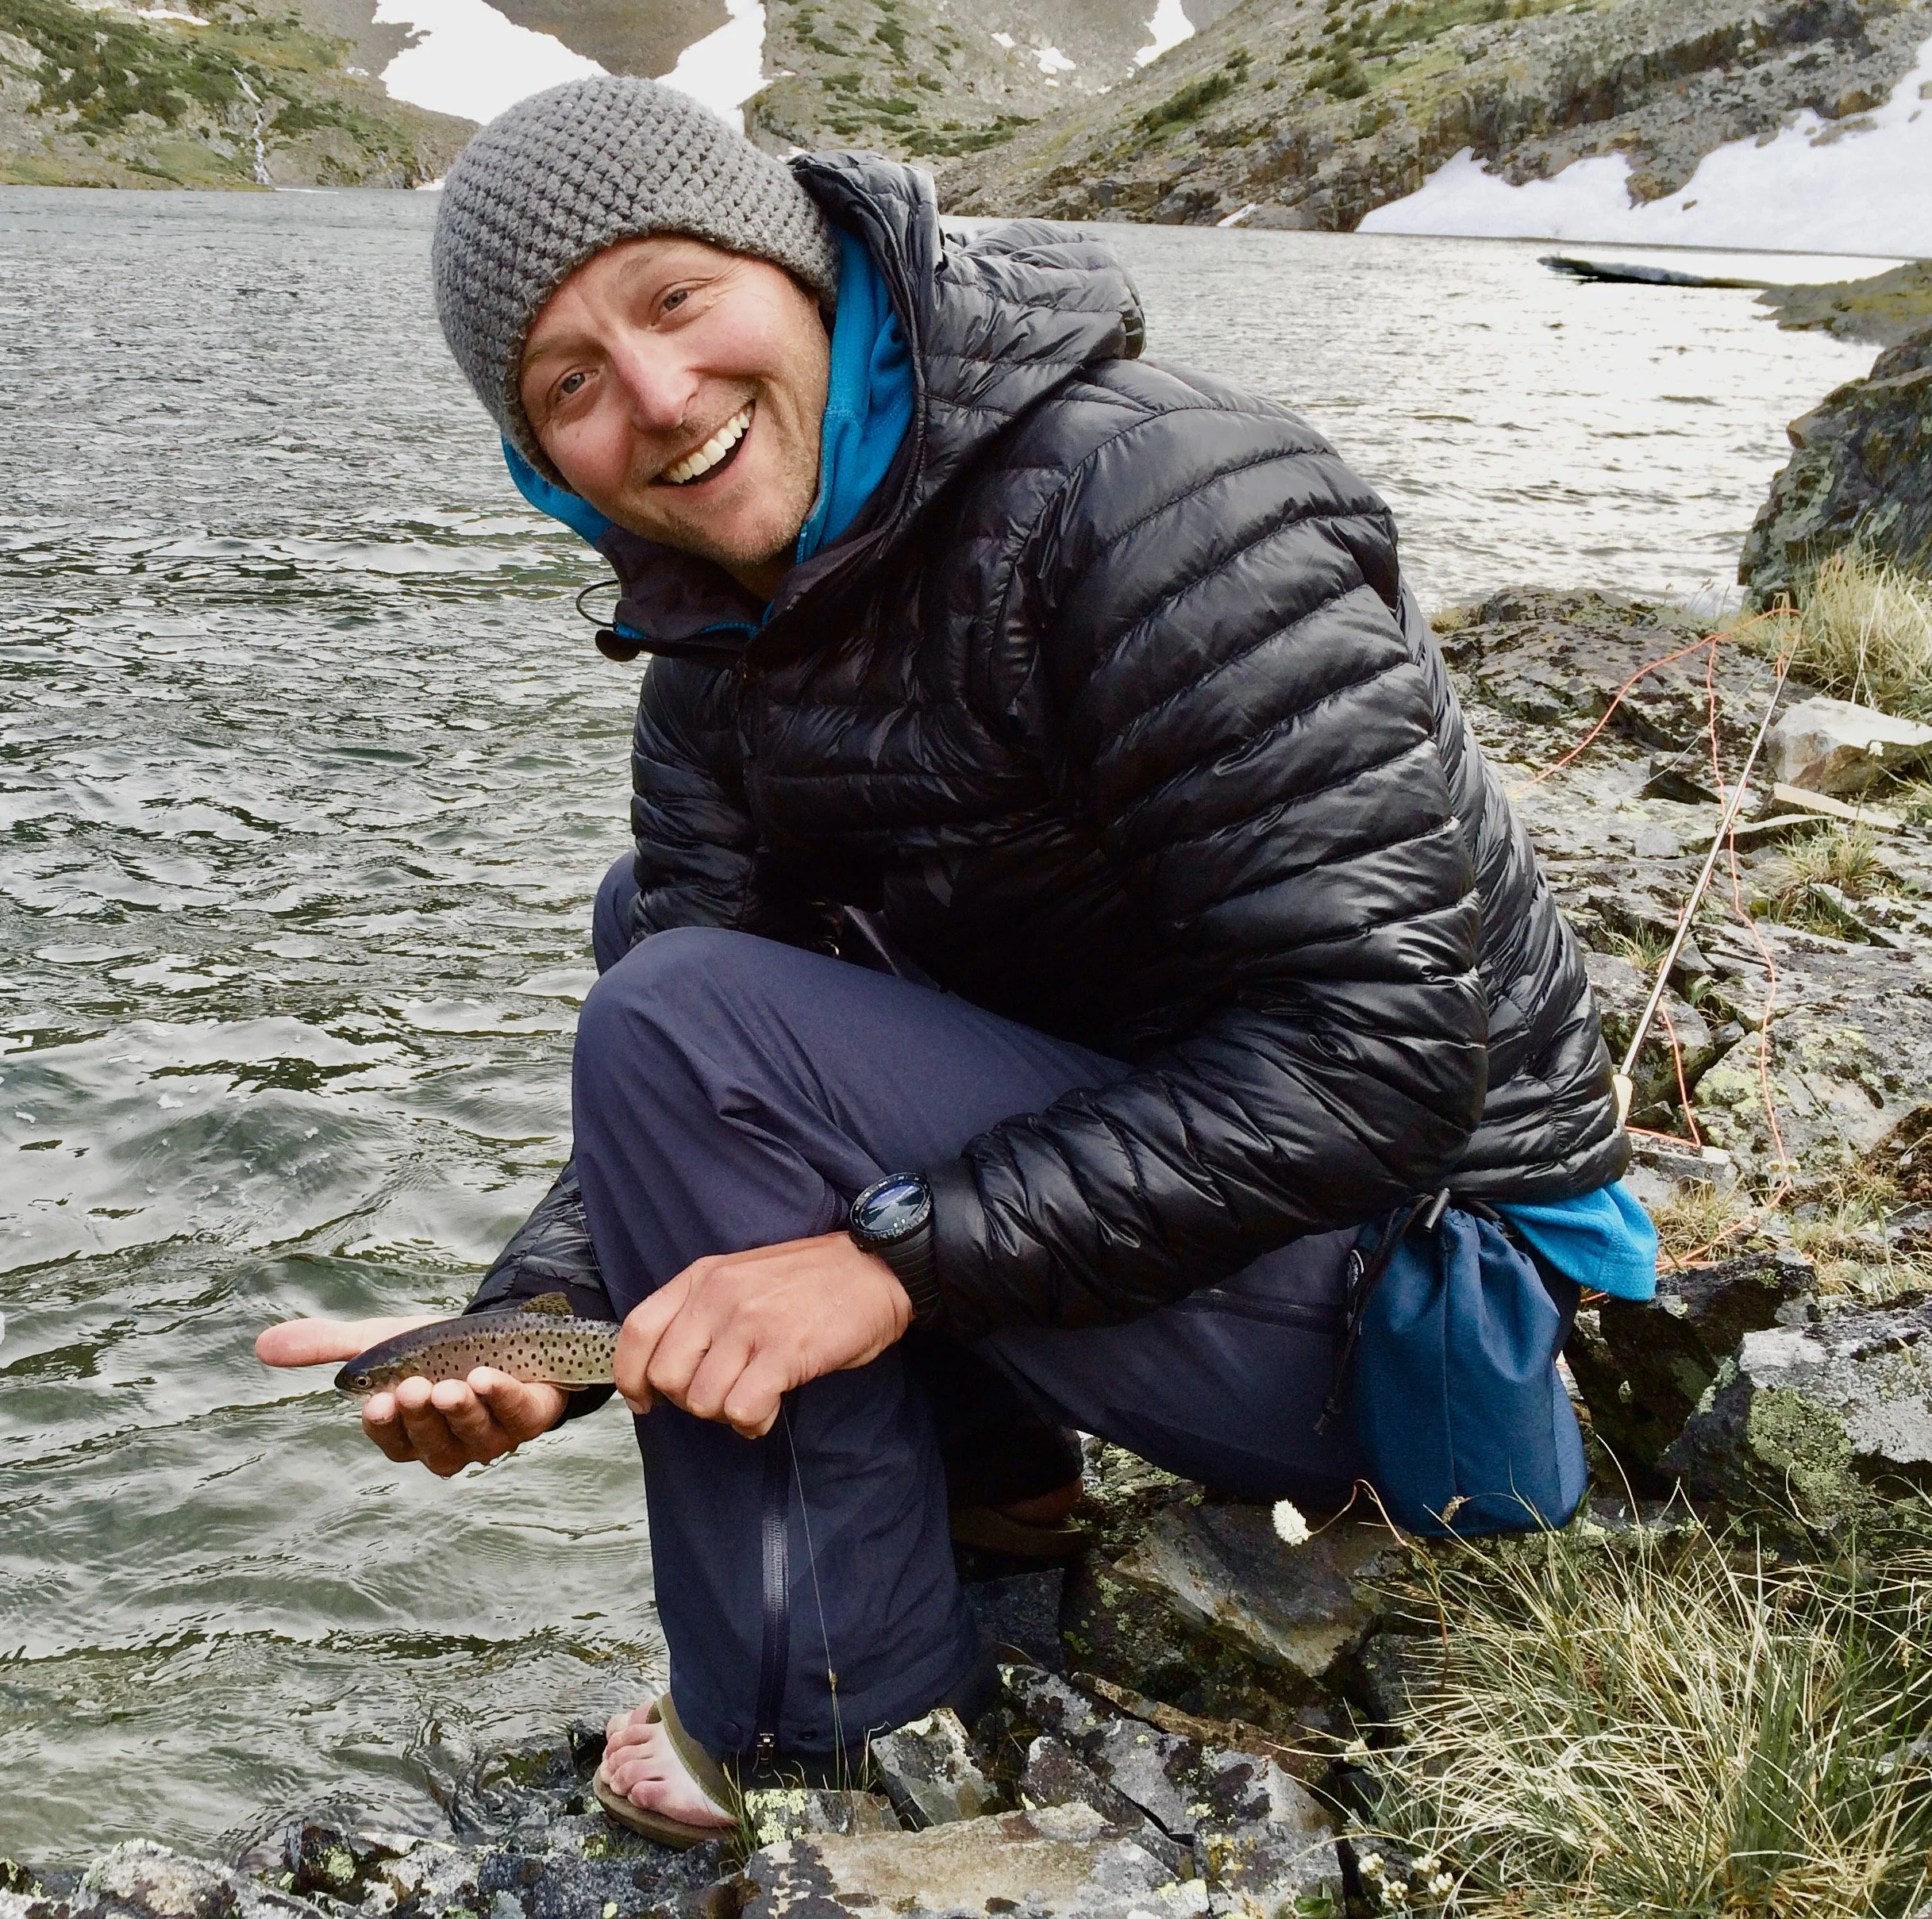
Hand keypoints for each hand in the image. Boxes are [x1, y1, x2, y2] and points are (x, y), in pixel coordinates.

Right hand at [256, 1314, 567, 1476]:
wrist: (504, 1328)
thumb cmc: (437, 1347)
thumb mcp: (382, 1342)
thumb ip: (327, 1346)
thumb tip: (261, 1345)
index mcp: (412, 1433)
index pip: (393, 1443)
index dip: (384, 1428)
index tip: (374, 1403)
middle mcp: (452, 1442)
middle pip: (433, 1445)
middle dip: (421, 1419)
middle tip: (411, 1388)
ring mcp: (494, 1434)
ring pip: (476, 1437)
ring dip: (461, 1412)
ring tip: (450, 1387)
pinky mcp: (531, 1416)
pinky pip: (518, 1415)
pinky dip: (504, 1399)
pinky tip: (490, 1377)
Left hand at [614, 1232, 911, 1438]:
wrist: (877, 1268)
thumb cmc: (812, 1281)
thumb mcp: (741, 1276)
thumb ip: (701, 1310)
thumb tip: (667, 1368)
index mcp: (702, 1277)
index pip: (637, 1331)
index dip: (631, 1376)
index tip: (646, 1401)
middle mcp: (718, 1296)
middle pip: (667, 1376)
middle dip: (690, 1401)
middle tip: (724, 1395)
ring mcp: (750, 1323)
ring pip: (702, 1400)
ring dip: (727, 1413)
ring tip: (755, 1398)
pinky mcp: (784, 1350)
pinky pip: (743, 1410)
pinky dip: (753, 1423)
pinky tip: (769, 1410)